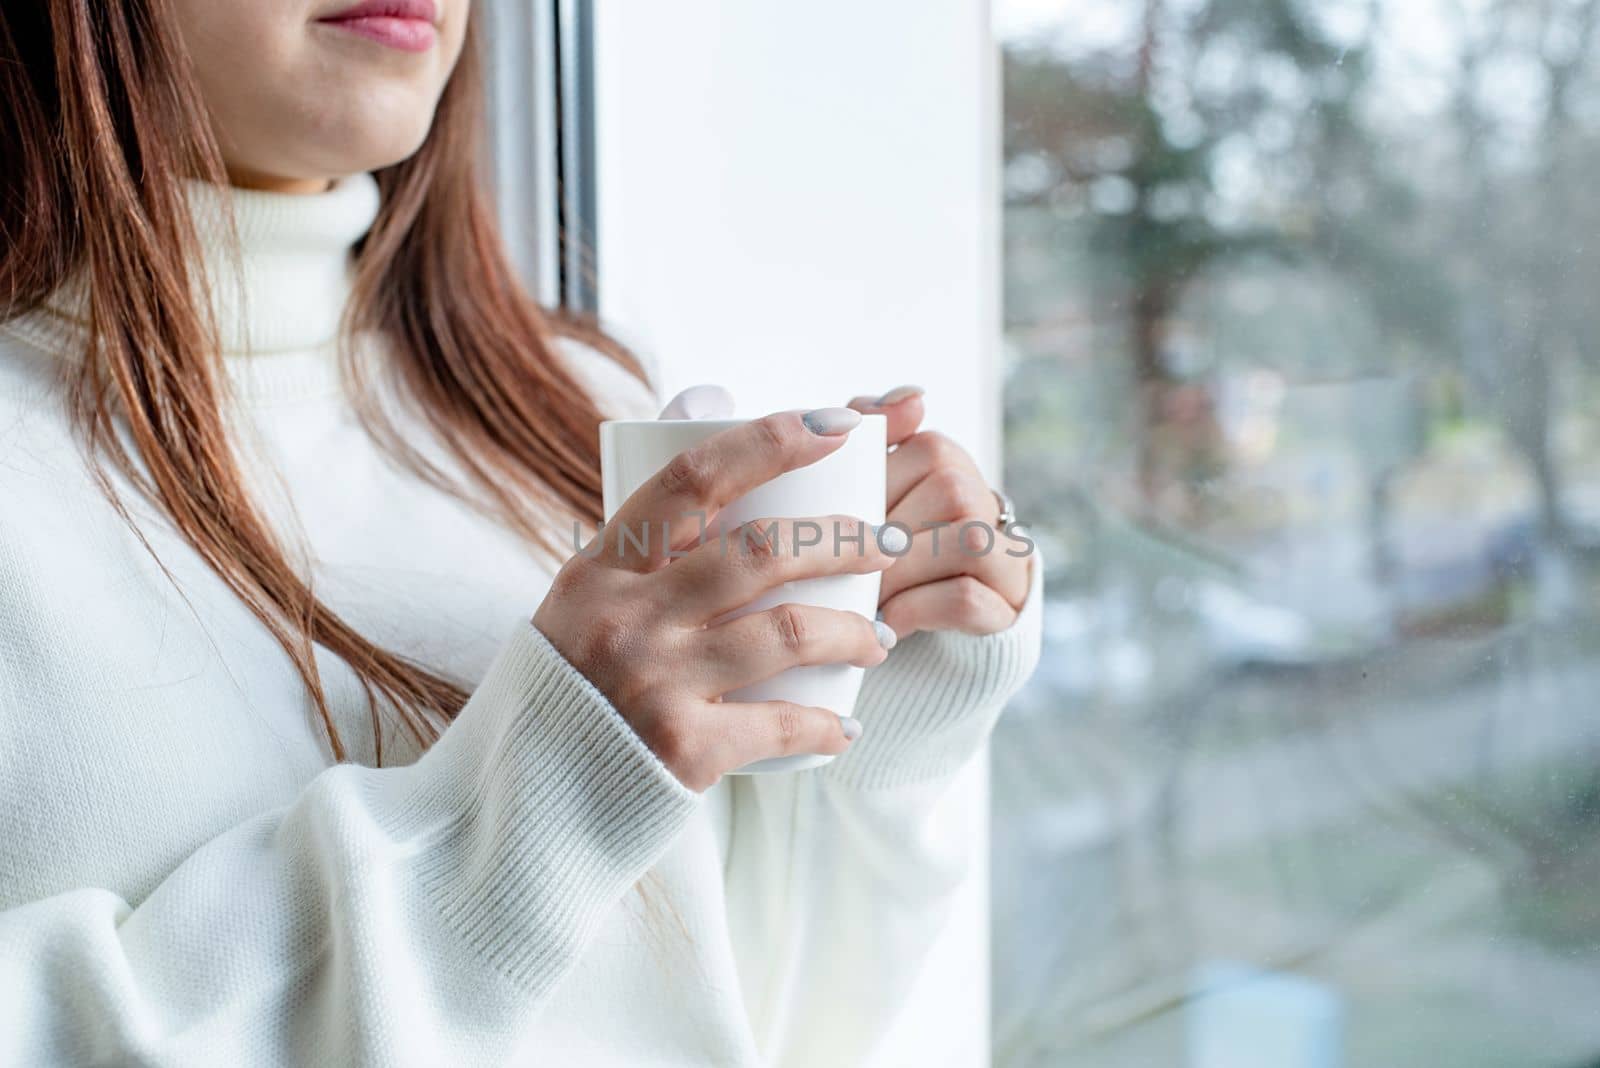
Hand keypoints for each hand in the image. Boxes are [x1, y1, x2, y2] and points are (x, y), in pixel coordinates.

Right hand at [533, 409, 897, 791]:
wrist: (523, 805)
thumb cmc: (570, 690)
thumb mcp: (583, 603)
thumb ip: (643, 542)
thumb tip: (709, 418)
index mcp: (600, 569)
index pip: (693, 477)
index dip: (773, 441)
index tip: (840, 426)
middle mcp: (625, 616)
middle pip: (762, 551)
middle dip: (844, 539)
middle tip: (889, 544)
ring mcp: (654, 682)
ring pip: (789, 632)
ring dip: (853, 631)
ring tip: (879, 639)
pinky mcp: (683, 749)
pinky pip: (783, 724)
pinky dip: (827, 725)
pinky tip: (847, 727)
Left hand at [847, 386, 1030, 637]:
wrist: (918, 617)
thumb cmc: (877, 539)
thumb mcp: (862, 484)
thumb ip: (870, 426)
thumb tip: (914, 396)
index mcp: (943, 457)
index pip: (917, 456)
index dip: (867, 498)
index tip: (832, 529)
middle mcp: (982, 497)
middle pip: (945, 496)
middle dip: (884, 540)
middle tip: (839, 572)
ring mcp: (1004, 553)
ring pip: (966, 541)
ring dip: (902, 575)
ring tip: (863, 599)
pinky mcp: (1008, 605)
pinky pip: (967, 597)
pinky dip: (918, 610)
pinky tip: (887, 624)